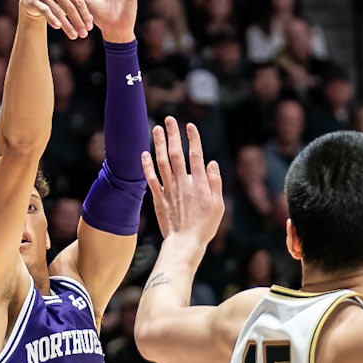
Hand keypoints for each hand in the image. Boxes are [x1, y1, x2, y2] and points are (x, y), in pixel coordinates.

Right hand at [20, 0, 91, 39]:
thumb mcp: (65, 0)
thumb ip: (77, 7)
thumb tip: (91, 20)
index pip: (78, 1)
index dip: (85, 15)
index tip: (90, 28)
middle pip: (69, 7)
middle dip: (78, 22)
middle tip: (84, 35)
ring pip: (58, 11)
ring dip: (67, 25)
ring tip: (74, 36)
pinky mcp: (33, 0)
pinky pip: (44, 10)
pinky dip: (52, 18)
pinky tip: (58, 27)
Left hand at [142, 115, 224, 248]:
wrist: (184, 243)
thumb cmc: (204, 226)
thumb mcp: (218, 205)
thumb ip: (215, 182)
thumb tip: (211, 163)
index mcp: (199, 183)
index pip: (196, 155)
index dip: (193, 139)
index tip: (189, 126)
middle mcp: (183, 183)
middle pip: (176, 154)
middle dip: (173, 135)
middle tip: (169, 119)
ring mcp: (169, 190)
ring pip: (162, 162)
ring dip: (159, 144)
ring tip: (156, 129)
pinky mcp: (158, 198)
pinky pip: (150, 179)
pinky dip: (147, 165)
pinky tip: (144, 153)